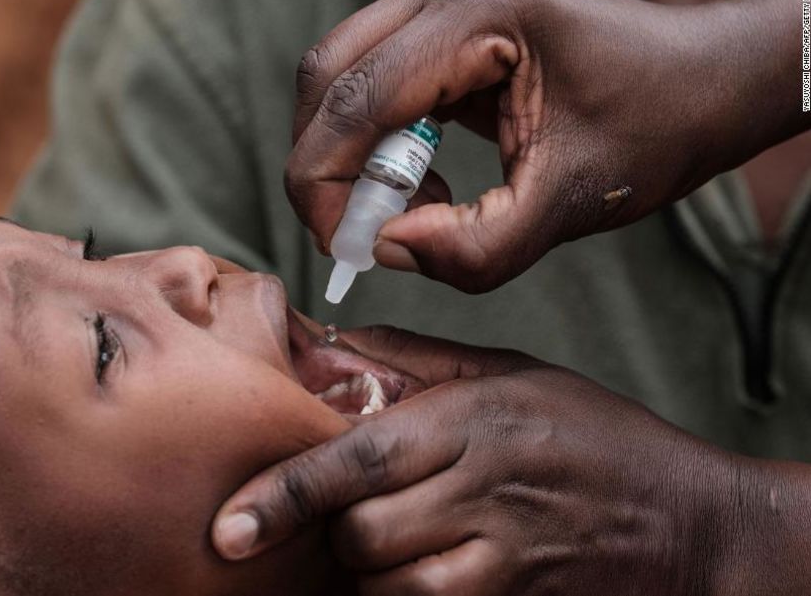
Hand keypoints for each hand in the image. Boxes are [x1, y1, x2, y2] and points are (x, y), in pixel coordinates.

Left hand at [211, 326, 783, 594]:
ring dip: (371, 570)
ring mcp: (504, 559)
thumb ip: (411, 361)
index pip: (354, 460)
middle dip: (335, 531)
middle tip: (350, 512)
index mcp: (471, 420)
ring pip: (387, 585)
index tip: (228, 528)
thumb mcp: (508, 373)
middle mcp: (483, 490)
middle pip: (359, 533)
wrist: (689, 522)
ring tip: (396, 540)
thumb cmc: (592, 437)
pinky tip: (426, 569)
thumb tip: (323, 344)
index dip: (283, 495)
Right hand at [286, 0, 806, 291]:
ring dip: (349, 151)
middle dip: (326, 167)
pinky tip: (424, 176)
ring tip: (411, 203)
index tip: (344, 247)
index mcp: (484, 14)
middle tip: (363, 232)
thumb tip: (387, 249)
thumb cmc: (655, 128)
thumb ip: (475, 247)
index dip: (326, 184)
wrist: (705, 80)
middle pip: (328, 77)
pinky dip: (374, 137)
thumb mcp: (570, 205)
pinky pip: (370, 76)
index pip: (356, 101)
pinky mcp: (443, 20)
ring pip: (339, 74)